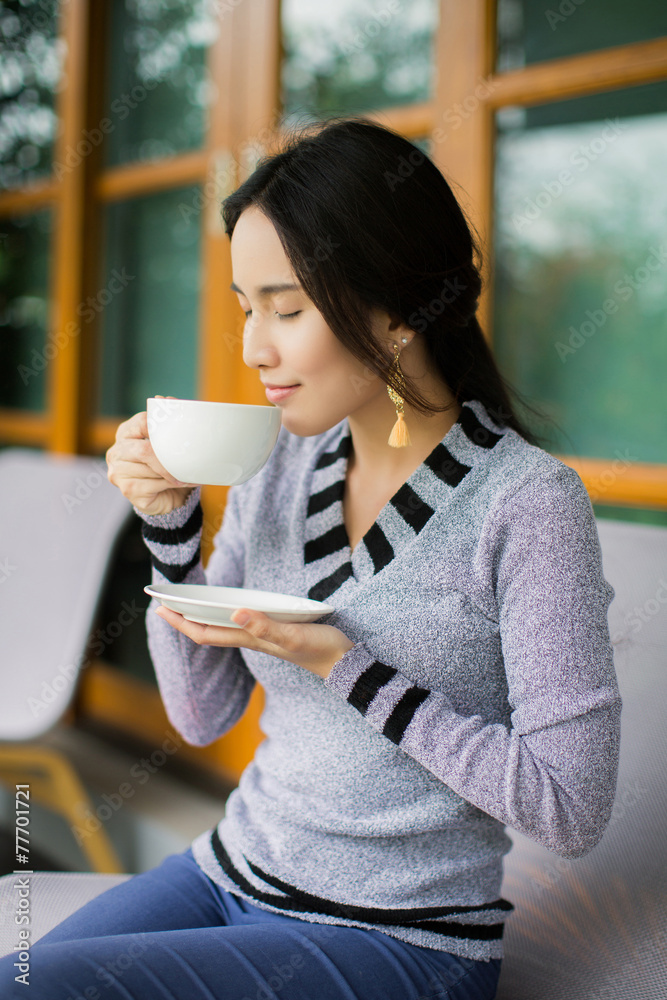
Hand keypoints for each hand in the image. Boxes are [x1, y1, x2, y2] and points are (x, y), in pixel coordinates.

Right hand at [106, 406, 196, 515]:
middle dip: (168, 458)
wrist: (170, 495)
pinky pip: (153, 485)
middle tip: (186, 460)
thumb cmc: (169, 465)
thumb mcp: (171, 441)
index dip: (162, 426)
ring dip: (172, 473)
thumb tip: (166, 400)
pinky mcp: (127, 490)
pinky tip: (179, 484)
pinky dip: (170, 484)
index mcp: (126, 432)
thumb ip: (170, 420)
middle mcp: (117, 451)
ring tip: (186, 473)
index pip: (142, 422)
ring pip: (149, 469)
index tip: (179, 433)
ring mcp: (118, 472)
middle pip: (144, 450)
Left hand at [154, 606, 354, 678]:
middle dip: (184, 619)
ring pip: (222, 628)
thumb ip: (265, 626)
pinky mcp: (275, 632)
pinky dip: (224, 616)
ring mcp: (263, 637)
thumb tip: (235, 612)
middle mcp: (252, 639)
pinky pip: (240, 624)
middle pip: (209, 631)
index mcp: (251, 640)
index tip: (161, 609)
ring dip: (201, 617)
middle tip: (163, 603)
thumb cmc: (320, 649)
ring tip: (186, 604)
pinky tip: (227, 608)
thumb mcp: (293, 635)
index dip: (181, 622)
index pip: (206, 633)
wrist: (344, 664)